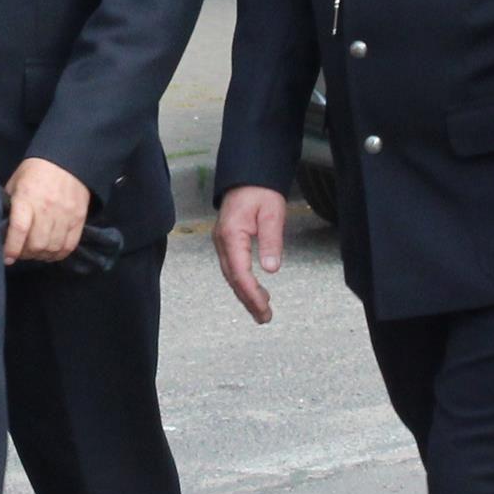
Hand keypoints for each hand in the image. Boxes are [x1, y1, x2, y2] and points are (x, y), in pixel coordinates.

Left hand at [2, 158, 91, 264]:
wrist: (67, 160)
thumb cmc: (35, 171)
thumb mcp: (15, 183)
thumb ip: (9, 205)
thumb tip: (0, 228)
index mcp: (27, 197)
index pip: (19, 229)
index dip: (11, 248)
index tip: (7, 257)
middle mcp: (47, 208)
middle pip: (37, 244)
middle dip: (26, 254)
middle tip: (21, 252)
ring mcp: (65, 214)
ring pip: (53, 248)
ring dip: (41, 255)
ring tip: (35, 252)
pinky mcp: (79, 219)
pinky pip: (69, 246)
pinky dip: (58, 254)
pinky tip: (50, 252)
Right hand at [215, 185, 287, 323]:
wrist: (248, 176)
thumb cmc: (260, 191)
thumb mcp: (272, 213)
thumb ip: (271, 240)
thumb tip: (271, 268)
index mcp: (231, 235)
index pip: (240, 272)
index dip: (252, 293)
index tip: (264, 307)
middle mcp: (222, 242)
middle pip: (233, 279)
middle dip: (248, 300)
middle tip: (264, 317)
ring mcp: (222, 243)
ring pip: (231, 276)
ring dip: (245, 294)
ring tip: (262, 311)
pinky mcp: (226, 242)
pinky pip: (232, 268)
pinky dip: (243, 283)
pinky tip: (255, 291)